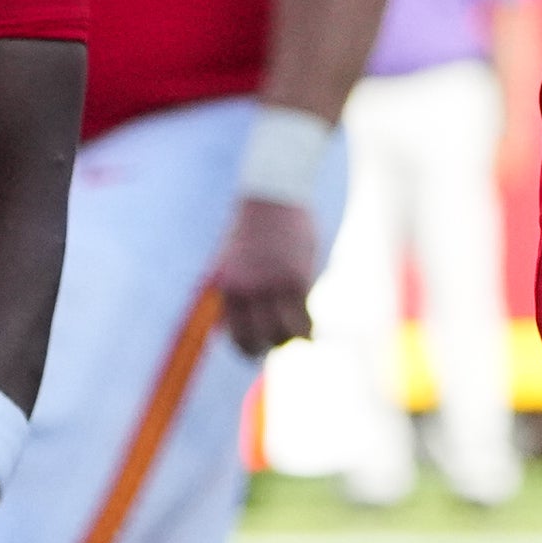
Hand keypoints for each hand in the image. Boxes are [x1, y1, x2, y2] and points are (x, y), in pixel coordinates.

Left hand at [213, 196, 318, 355]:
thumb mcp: (234, 261)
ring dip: (294, 338)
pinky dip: (309, 327)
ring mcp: (272, 286)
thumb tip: (229, 327)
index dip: (249, 349)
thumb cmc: (255, 226)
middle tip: (285, 340)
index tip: (260, 351)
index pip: (236, 335)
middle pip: (261, 339)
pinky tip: (313, 327)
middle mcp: (247, 290)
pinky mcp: (296, 279)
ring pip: (285, 333)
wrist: (273, 191)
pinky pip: (304, 317)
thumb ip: (237, 292)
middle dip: (274, 345)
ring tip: (301, 333)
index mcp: (228, 285)